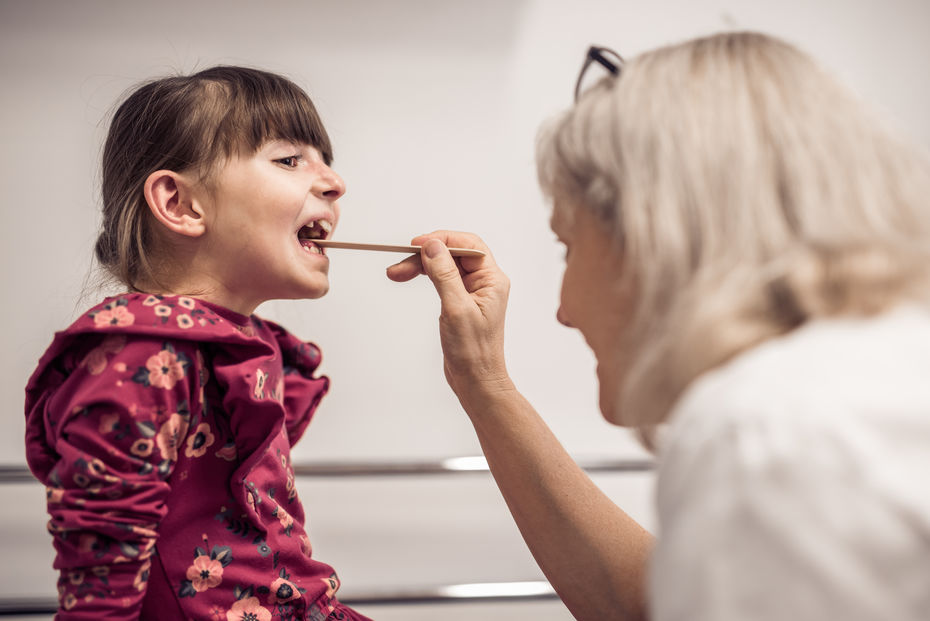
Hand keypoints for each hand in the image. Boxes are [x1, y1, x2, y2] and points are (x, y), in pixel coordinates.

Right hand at [387, 231, 512, 402]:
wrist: (476, 381)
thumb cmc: (473, 351)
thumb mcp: (456, 308)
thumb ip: (445, 274)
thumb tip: (433, 245)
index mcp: (492, 280)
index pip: (468, 245)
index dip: (443, 240)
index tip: (418, 244)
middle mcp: (485, 283)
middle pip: (453, 254)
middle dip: (426, 255)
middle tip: (400, 262)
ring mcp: (472, 292)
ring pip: (444, 266)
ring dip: (421, 266)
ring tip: (395, 273)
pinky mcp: (460, 302)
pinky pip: (441, 279)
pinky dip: (424, 277)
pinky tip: (408, 278)